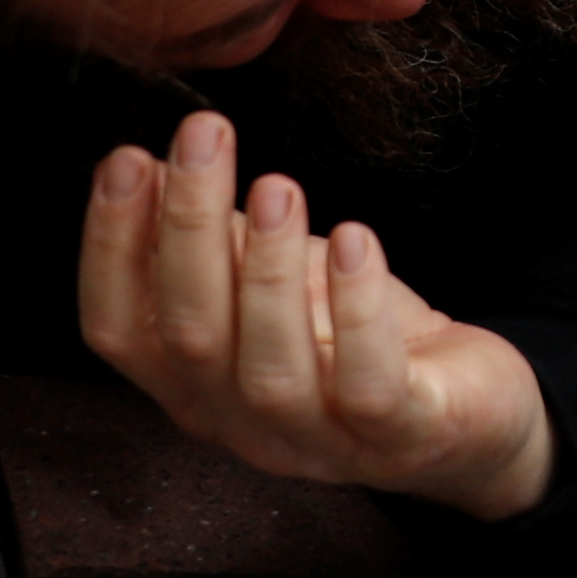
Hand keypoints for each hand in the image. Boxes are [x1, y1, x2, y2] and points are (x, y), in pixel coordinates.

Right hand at [77, 112, 556, 517]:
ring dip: (267, 271)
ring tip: (277, 188)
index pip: (120, 330)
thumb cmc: (352, 339)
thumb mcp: (268, 283)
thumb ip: (209, 240)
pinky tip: (356, 240)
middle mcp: (241, 422)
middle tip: (203, 136)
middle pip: (190, 336)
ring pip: (270, 369)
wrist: (466, 413)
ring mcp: (319, 441)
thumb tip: (147, 164)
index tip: (127, 159)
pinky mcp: (400, 435)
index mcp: (194, 386)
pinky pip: (368, 385)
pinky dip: (357, 312)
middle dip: (189, 228)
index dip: (110, 247)